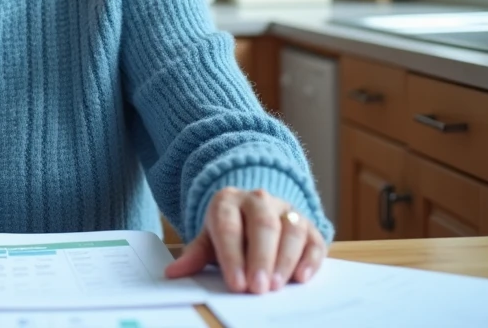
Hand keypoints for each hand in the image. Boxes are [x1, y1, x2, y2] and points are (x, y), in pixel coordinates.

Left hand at [164, 187, 325, 293]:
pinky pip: (314, 238)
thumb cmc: (229, 229)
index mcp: (228, 201)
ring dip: (286, 259)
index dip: (232, 256)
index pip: (229, 226)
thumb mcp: (209, 239)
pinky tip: (302, 276)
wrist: (252, 209)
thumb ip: (194, 255)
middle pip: (263, 225)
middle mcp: (258, 200)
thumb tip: (173, 273)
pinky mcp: (308, 224)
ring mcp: (286, 209)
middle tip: (258, 288)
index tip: (235, 283)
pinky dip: (311, 258)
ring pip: (292, 229)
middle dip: (261, 258)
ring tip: (278, 285)